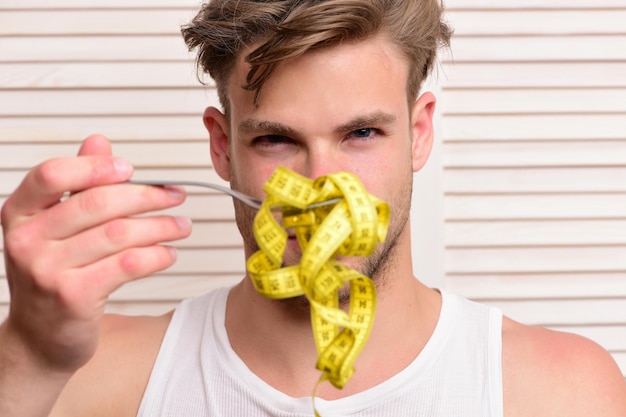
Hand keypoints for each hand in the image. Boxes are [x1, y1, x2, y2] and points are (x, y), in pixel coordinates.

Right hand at [0, 135, 190, 371]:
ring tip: (181, 226)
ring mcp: (47, 270)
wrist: (39, 337)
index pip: (52, 174)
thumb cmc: (51, 276)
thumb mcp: (52, 227)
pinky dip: (156, 255)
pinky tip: (169, 253)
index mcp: (19, 213)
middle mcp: (26, 240)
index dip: (95, 166)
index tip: (131, 169)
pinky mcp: (74, 297)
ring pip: (119, 233)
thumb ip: (75, 184)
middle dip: (146, 196)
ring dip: (160, 226)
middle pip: (97, 203)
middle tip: (174, 196)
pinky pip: (127, 264)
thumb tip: (99, 141)